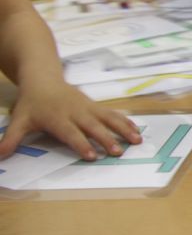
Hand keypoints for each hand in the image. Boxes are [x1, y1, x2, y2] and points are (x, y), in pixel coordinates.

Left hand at [0, 78, 141, 160]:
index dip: (81, 144)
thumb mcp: (19, 121)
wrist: (43, 79)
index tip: (92, 155)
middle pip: (93, 127)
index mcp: (58, 118)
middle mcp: (76, 113)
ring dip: (123, 130)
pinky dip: (125, 122)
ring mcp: (88, 108)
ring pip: (108, 119)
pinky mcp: (95, 106)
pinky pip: (113, 114)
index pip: (71, 133)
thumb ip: (10, 140)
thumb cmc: (31, 104)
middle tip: (117, 152)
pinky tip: (136, 130)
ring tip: (136, 140)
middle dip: (106, 139)